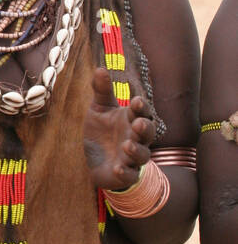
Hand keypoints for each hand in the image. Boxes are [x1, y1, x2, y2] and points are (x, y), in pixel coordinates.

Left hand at [83, 67, 154, 190]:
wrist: (96, 160)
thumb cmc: (103, 131)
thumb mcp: (99, 109)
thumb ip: (101, 91)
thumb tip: (100, 68)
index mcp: (132, 120)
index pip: (142, 112)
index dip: (141, 107)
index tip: (136, 101)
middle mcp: (135, 138)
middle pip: (147, 133)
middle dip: (144, 128)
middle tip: (137, 123)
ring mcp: (131, 157)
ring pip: (142, 155)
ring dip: (136, 150)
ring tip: (126, 145)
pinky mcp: (124, 174)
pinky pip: (129, 175)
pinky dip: (125, 172)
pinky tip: (118, 168)